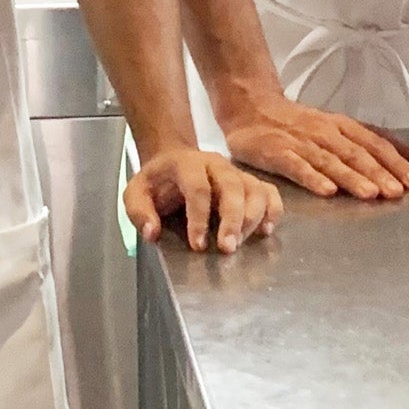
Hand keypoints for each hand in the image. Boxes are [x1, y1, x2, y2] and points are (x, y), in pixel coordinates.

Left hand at [125, 146, 285, 253]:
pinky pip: (269, 192)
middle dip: (232, 219)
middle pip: (232, 187)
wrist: (173, 160)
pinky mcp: (249, 181)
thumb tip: (152, 233)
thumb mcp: (136, 192)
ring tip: (243, 242)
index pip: (198, 188)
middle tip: (228, 248)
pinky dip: (272, 210)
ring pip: (255, 189)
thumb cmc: (157, 182)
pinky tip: (266, 230)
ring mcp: (235, 172)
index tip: (198, 244)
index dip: (199, 217)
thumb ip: (139, 212)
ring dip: (253, 217)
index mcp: (187, 164)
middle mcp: (216, 164)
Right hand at [218, 93, 408, 200]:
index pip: (374, 144)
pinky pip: (298, 168)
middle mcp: (326, 133)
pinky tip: (328, 192)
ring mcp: (301, 143)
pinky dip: (314, 179)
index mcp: (342, 127)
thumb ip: (370, 140)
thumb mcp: (338, 126)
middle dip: (379, 174)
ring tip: (371, 194)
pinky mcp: (278, 153)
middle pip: (357, 154)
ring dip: (352, 178)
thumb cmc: (298, 122)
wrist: (252, 108)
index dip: (395, 162)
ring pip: (331, 162)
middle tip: (399, 193)